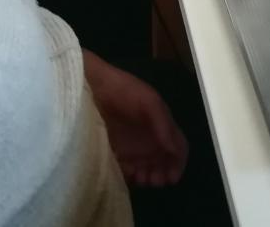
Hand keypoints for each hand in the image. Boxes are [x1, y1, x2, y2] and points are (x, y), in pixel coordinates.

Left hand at [83, 54, 186, 186]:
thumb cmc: (124, 91)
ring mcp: (131, 146)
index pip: (177, 147)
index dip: (178, 163)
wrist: (92, 88)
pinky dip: (130, 176)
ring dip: (148, 177)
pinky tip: (128, 175)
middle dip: (162, 173)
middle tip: (155, 180)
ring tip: (142, 179)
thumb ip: (163, 124)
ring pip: (146, 168)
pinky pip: (126, 170)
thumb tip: (173, 150)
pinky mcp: (114, 151)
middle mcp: (149, 137)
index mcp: (162, 124)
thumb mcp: (149, 102)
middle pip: (163, 162)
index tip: (171, 178)